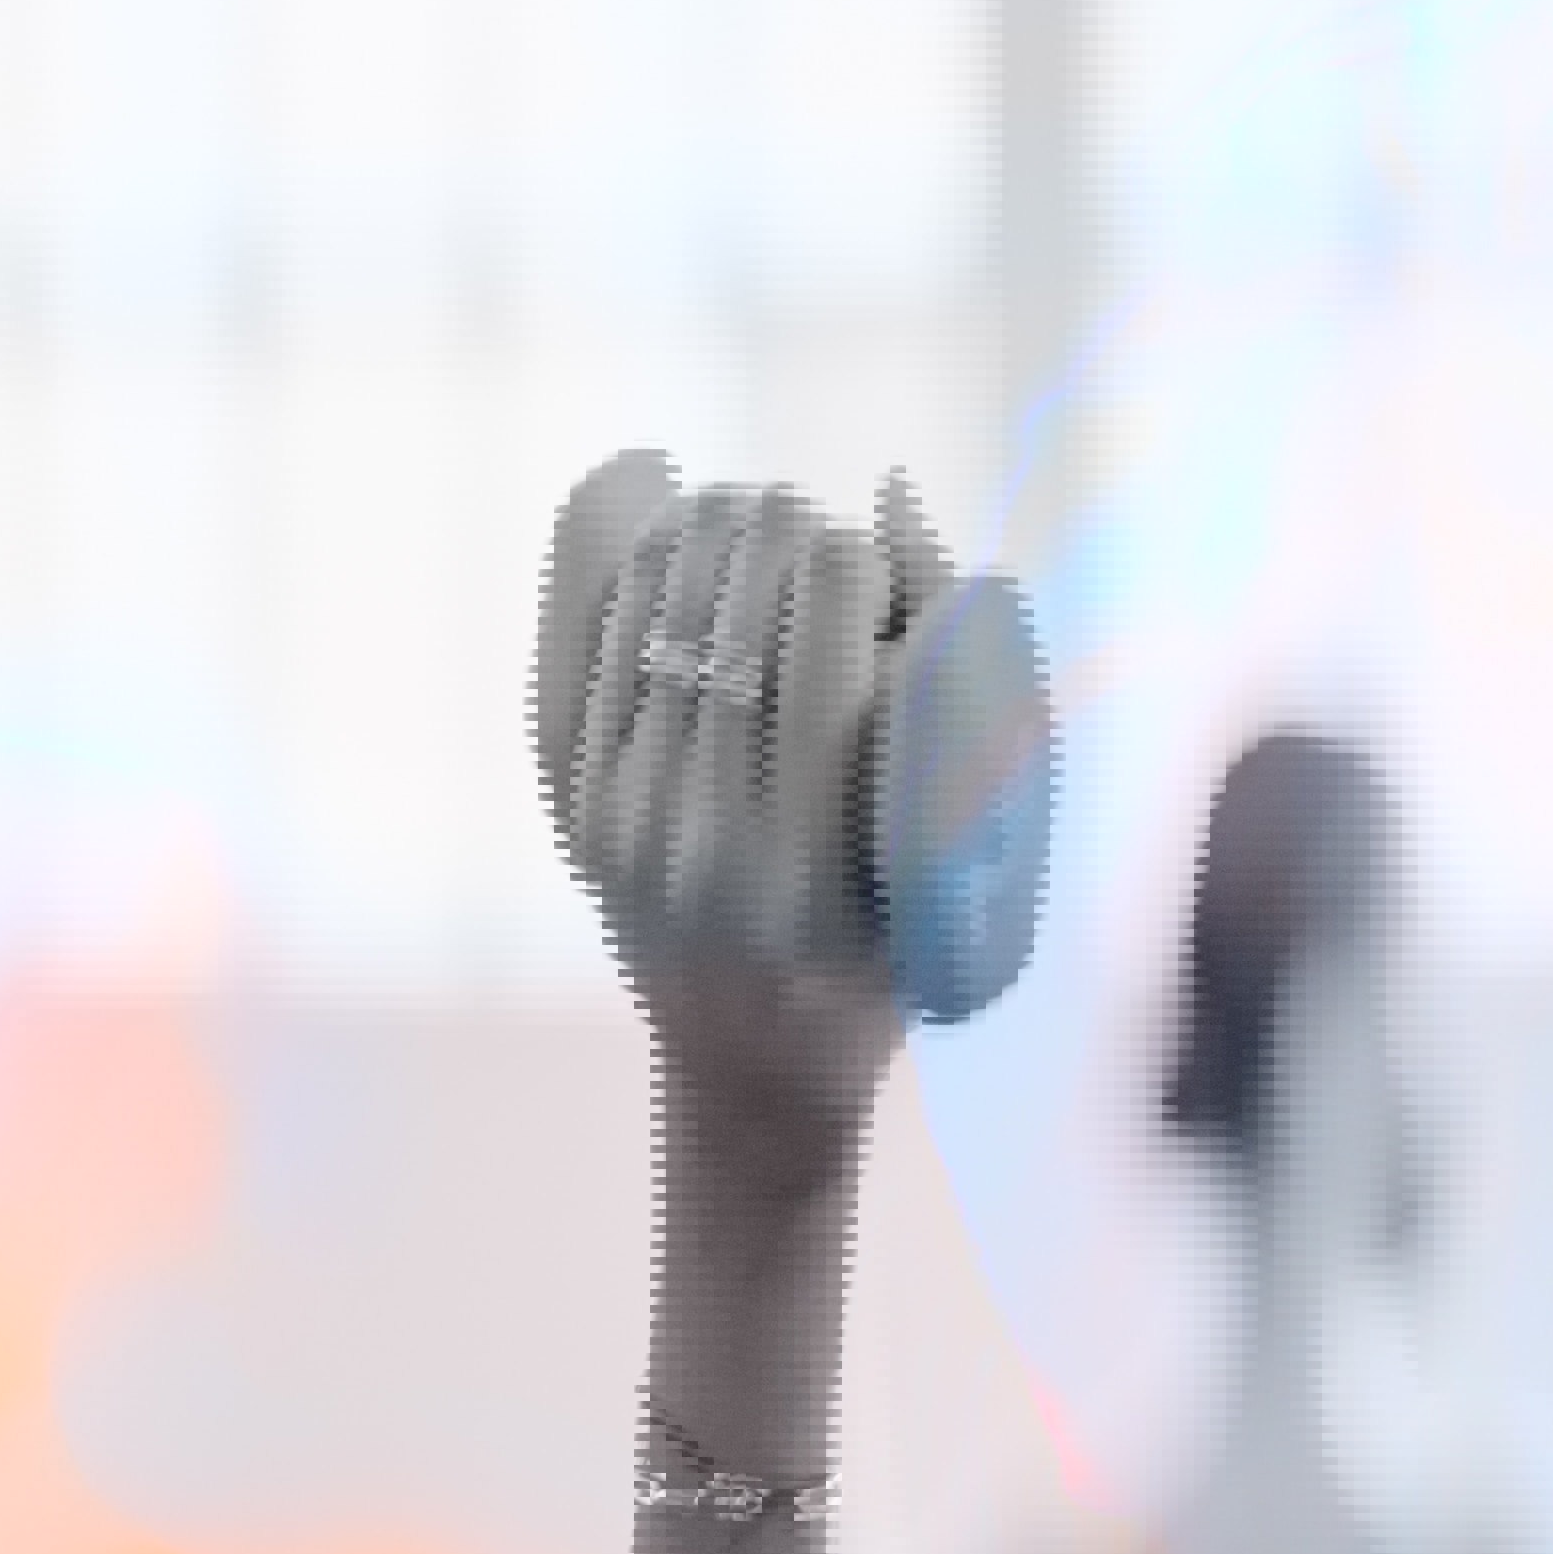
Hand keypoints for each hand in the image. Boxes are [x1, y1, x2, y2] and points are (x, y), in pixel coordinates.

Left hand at [542, 466, 940, 1185]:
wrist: (753, 1062)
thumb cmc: (900, 938)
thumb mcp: (977, 832)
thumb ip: (964, 663)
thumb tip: (891, 491)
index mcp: (819, 850)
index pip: (828, 611)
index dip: (852, 556)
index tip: (865, 562)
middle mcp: (706, 839)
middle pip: (738, 587)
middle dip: (778, 534)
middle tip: (801, 539)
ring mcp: (625, 823)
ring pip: (659, 597)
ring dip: (705, 535)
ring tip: (741, 523)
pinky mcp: (576, 807)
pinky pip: (593, 638)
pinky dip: (630, 564)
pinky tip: (664, 525)